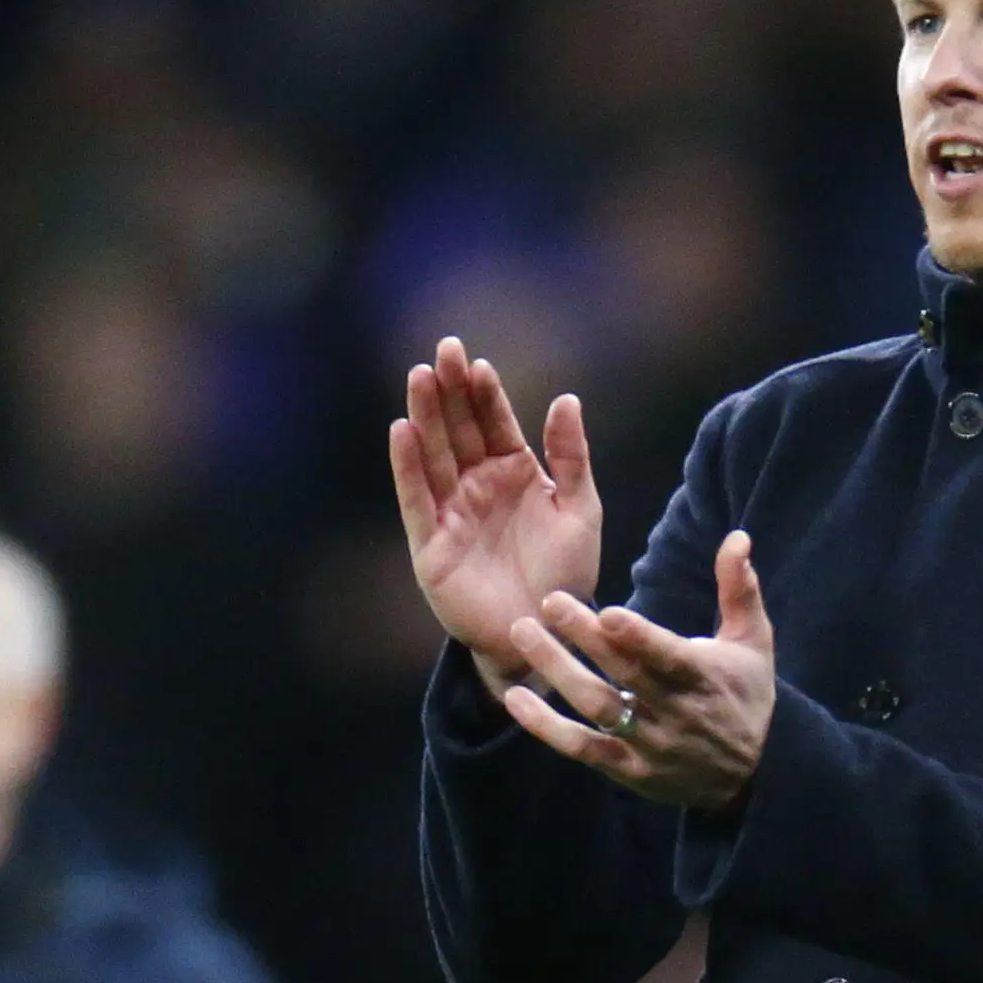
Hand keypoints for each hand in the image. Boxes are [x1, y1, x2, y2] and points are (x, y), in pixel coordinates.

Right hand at [390, 337, 603, 692]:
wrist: (547, 633)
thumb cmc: (566, 575)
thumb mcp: (580, 510)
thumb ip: (571, 457)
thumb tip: (566, 399)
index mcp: (514, 473)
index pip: (494, 422)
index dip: (485, 393)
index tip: (479, 363)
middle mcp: (478, 486)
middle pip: (459, 429)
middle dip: (451, 390)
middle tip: (444, 350)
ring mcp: (452, 513)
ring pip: (434, 455)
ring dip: (425, 416)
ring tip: (420, 377)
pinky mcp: (432, 545)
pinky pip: (416, 499)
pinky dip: (408, 467)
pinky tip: (401, 431)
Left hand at [500, 530, 777, 811]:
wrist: (755, 776)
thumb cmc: (746, 695)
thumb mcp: (754, 642)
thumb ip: (739, 589)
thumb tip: (737, 536)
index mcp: (705, 678)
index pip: (670, 658)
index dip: (639, 638)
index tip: (608, 612)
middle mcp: (676, 714)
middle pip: (625, 675)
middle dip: (585, 638)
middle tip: (548, 601)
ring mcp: (650, 745)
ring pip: (597, 708)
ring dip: (557, 671)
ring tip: (523, 633)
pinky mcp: (628, 770)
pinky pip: (582, 749)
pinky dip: (546, 728)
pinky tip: (514, 698)